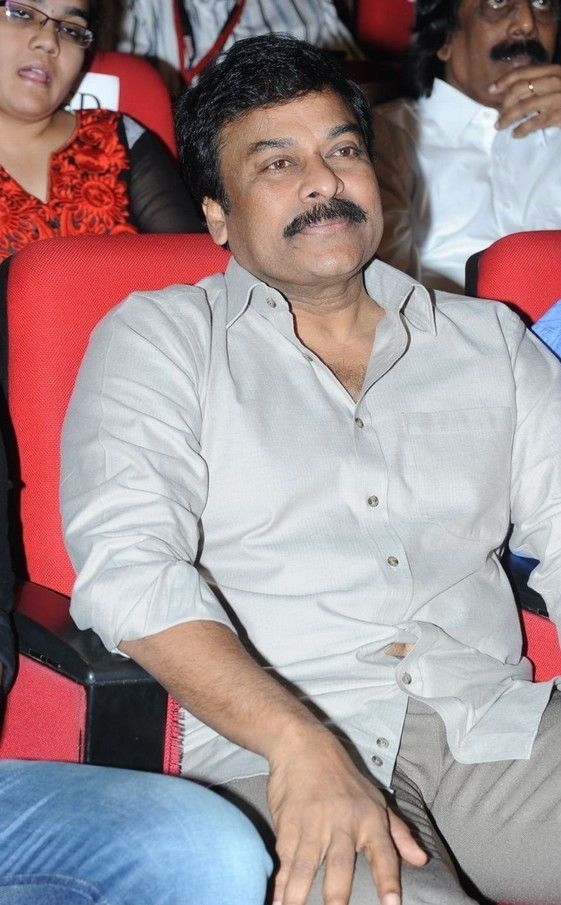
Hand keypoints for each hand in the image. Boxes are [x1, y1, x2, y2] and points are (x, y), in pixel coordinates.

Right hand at [267, 729, 426, 904]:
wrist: (304, 745)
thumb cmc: (343, 777)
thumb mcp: (375, 799)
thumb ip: (398, 833)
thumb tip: (421, 860)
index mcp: (370, 819)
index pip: (383, 854)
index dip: (388, 880)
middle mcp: (343, 823)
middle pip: (341, 864)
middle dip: (337, 894)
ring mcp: (313, 823)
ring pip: (306, 865)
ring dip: (299, 893)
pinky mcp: (288, 821)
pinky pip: (285, 856)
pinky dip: (280, 880)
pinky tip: (278, 898)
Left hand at [489, 63, 560, 135]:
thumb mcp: (558, 80)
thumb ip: (540, 77)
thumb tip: (515, 72)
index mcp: (553, 70)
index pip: (523, 72)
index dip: (504, 80)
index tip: (491, 90)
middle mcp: (554, 81)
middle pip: (520, 89)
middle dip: (505, 103)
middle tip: (498, 115)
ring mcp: (556, 97)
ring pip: (523, 106)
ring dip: (507, 118)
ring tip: (500, 126)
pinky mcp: (558, 114)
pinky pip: (534, 122)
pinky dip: (521, 129)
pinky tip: (515, 134)